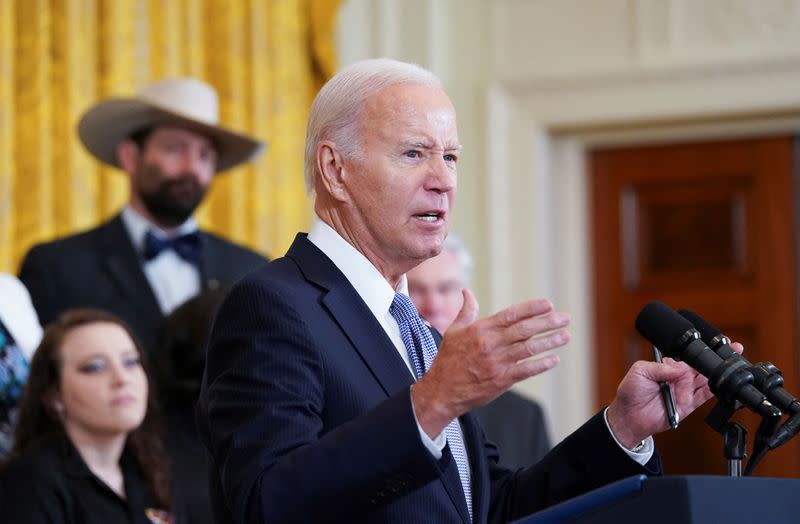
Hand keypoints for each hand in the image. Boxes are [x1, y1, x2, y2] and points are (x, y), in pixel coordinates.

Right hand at [411, 289, 570, 437]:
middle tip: (565, 318)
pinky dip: (541, 365)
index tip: (548, 305)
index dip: (531, 308)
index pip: (511, 315)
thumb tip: (467, 291)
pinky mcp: (500, 380)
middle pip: (524, 330)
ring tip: (565, 336)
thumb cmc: (448, 360)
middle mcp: (490, 344)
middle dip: (547, 322)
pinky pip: (525, 370)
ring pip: (528, 348)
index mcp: (480, 329)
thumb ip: (465, 311)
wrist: (441, 391)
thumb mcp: (453, 331)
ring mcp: (496, 362)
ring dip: (549, 342)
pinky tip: (554, 359)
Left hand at [607, 342, 743, 447]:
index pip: (687, 357)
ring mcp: (684, 391)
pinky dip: (713, 390)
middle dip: (715, 358)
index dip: (698, 351)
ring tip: (728, 364)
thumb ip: (660, 367)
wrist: (628, 416)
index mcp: (668, 366)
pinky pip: (704, 397)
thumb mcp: (640, 371)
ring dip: (717, 372)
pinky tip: (721, 383)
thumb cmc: (630, 392)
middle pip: (701, 366)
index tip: (711, 345)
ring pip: (706, 380)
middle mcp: (678, 378)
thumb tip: (679, 368)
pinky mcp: (688, 405)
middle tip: (732, 349)